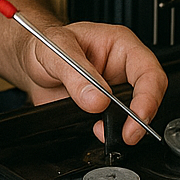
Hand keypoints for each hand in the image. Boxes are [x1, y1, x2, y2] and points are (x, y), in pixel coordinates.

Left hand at [23, 21, 166, 144]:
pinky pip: (116, 127)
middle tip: (126, 134)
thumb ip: (75, 74)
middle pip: (149, 95)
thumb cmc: (45, 44)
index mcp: (120, 45)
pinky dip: (109, 135)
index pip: (148, 70)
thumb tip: (98, 100)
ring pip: (135, 115)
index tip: (136, 117)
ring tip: (100, 131)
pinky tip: (94, 132)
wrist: (30, 62)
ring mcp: (115, 91)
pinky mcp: (105, 111)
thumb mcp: (56, 50)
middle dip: (140, 119)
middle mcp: (123, 68)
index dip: (148, 96)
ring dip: (121, 129)